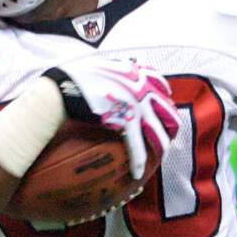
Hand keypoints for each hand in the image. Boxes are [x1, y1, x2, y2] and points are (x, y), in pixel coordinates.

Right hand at [51, 57, 179, 179]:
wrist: (66, 87)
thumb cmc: (75, 76)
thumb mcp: (99, 64)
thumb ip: (111, 67)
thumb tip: (108, 68)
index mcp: (134, 73)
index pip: (159, 82)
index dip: (164, 92)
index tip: (165, 99)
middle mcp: (141, 88)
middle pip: (167, 108)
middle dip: (170, 121)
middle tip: (169, 131)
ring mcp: (136, 106)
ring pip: (157, 131)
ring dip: (161, 145)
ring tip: (161, 156)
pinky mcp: (126, 122)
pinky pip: (136, 145)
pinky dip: (137, 160)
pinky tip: (137, 172)